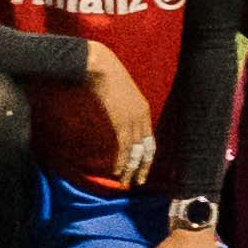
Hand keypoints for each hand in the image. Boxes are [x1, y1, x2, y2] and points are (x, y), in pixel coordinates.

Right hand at [84, 47, 157, 180]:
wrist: (97, 66)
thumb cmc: (104, 75)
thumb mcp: (119, 92)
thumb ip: (121, 107)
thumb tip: (115, 117)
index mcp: (143, 109)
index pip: (149, 139)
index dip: (146, 156)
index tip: (142, 167)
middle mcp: (141, 117)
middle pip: (146, 149)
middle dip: (142, 167)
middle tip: (137, 181)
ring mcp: (131, 120)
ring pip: (135, 152)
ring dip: (130, 169)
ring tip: (125, 182)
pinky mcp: (119, 122)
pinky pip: (122, 148)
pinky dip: (120, 162)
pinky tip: (116, 171)